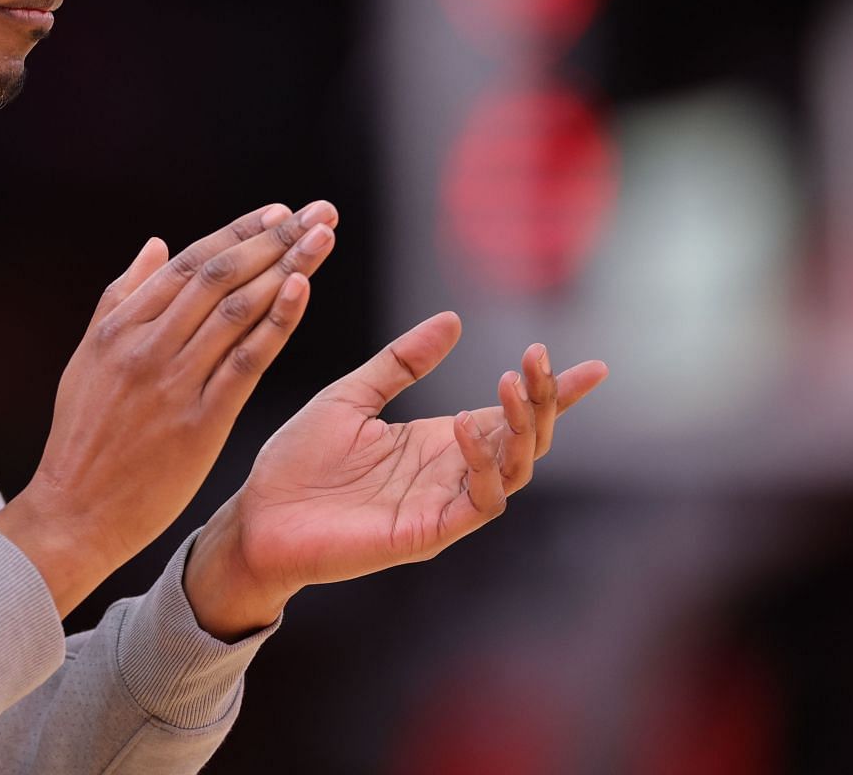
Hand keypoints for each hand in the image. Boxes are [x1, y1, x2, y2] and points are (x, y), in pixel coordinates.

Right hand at [0, 199, 339, 614]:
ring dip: (286, 267)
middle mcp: (146, 345)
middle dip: (274, 238)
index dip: (237, 232)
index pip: (189, 263)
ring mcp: (172, 382)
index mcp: (120, 327)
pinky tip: (302, 291)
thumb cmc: (83, 439)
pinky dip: (276, 322)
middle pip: (220, 276)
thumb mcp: (88, 359)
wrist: (75, 511)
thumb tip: (156, 246)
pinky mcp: (198, 422)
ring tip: (322, 239)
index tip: (278, 211)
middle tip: (317, 212)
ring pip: (237, 309)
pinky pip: (245, 361)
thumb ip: (120, 298)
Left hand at [184, 312, 607, 637]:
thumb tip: (453, 319)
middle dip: (541, 400)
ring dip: (520, 428)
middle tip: (538, 359)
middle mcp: (450, 472)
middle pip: (522, 439)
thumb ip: (401, 361)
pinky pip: (476, 504)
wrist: (258, 516)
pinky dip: (481, 466)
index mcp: (437, 440)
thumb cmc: (299, 462)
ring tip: (511, 383)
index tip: (594, 367)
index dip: (552, 392)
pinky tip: (466, 429)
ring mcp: (442, 504)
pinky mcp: (426, 533)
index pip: (508, 414)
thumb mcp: (352, 395)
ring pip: (513, 471)